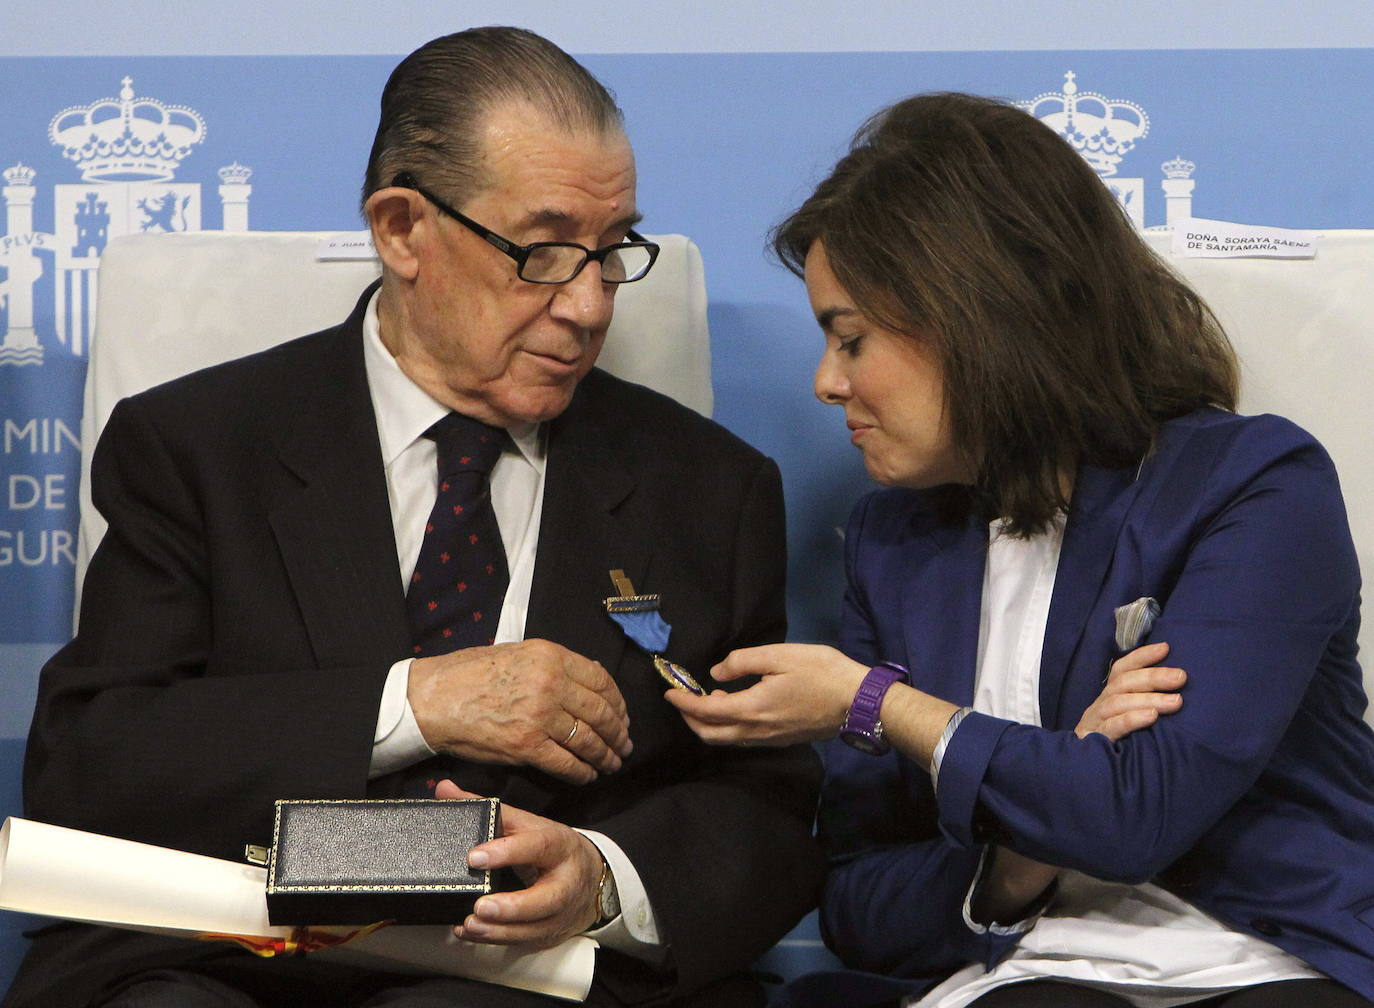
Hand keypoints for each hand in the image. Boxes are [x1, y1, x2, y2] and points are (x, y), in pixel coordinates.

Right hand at [409, 639, 631, 784]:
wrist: (432, 698)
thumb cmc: (467, 674)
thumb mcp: (517, 654)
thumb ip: (551, 666)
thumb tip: (581, 683)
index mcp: (551, 656)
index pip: (602, 681)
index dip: (618, 703)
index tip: (622, 715)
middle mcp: (551, 683)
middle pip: (601, 713)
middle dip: (618, 733)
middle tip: (623, 745)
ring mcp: (540, 716)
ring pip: (588, 740)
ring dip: (604, 755)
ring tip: (610, 763)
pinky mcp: (526, 745)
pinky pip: (566, 763)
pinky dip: (581, 772)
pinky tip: (586, 775)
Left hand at [436, 780, 602, 948]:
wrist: (590, 879)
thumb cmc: (552, 849)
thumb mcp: (527, 824)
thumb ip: (487, 809)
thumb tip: (445, 790)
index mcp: (559, 845)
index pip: (538, 846)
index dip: (508, 852)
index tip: (475, 857)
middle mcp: (565, 881)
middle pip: (546, 898)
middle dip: (512, 906)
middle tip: (480, 906)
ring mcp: (560, 912)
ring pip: (534, 926)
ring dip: (500, 929)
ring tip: (470, 923)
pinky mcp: (549, 932)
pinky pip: (523, 940)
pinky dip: (495, 938)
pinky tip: (472, 932)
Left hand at [665, 643, 867, 745]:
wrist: (858, 702)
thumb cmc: (821, 673)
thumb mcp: (780, 655)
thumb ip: (743, 661)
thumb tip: (716, 673)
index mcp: (752, 708)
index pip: (706, 711)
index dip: (683, 703)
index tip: (669, 692)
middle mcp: (756, 731)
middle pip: (711, 735)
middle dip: (690, 719)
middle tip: (682, 699)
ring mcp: (769, 739)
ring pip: (726, 740)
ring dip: (709, 724)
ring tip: (707, 698)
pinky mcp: (780, 740)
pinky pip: (743, 740)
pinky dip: (728, 727)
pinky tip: (734, 706)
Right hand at [1076, 641, 1185, 740]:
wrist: (1082, 780)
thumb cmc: (1116, 748)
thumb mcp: (1128, 723)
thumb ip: (1145, 707)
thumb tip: (1178, 692)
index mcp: (1108, 699)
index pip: (1121, 670)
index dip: (1141, 657)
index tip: (1166, 648)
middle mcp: (1099, 707)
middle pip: (1122, 683)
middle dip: (1153, 676)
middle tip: (1181, 677)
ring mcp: (1094, 724)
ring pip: (1117, 702)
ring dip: (1148, 698)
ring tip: (1176, 701)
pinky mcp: (1093, 743)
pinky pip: (1111, 728)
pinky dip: (1131, 719)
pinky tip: (1151, 717)